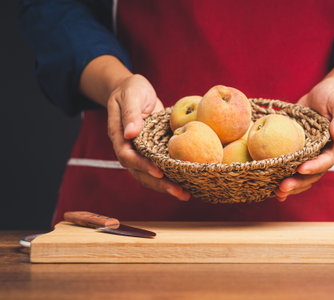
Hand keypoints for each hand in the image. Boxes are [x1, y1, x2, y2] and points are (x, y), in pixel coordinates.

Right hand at [107, 74, 189, 200]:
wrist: (134, 90)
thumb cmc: (131, 90)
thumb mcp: (131, 96)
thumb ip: (130, 113)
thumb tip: (130, 134)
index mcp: (119, 136)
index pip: (128, 156)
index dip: (142, 166)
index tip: (159, 172)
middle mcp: (128, 148)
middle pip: (139, 172)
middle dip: (158, 184)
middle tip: (178, 192)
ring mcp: (140, 152)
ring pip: (149, 174)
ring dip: (166, 186)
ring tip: (184, 194)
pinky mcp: (152, 151)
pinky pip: (159, 167)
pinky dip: (171, 176)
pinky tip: (185, 183)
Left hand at [275, 77, 333, 201]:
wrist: (324, 94)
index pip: (327, 160)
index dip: (315, 166)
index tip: (301, 169)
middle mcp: (326, 153)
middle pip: (314, 174)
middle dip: (298, 182)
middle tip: (282, 188)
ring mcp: (312, 155)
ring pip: (304, 176)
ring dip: (292, 186)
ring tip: (277, 193)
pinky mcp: (300, 152)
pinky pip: (294, 169)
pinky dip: (285, 178)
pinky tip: (273, 189)